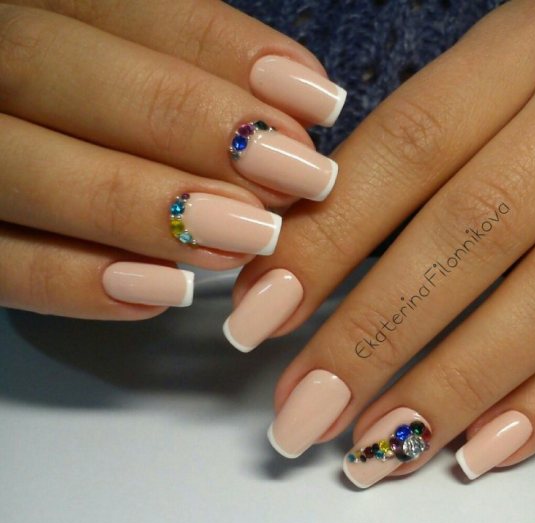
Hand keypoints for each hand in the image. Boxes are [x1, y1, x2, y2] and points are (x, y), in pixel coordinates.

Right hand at [0, 0, 344, 317]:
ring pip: (20, 169)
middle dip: (179, 121)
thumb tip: (302, 101)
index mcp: (24, 6)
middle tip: (291, 175)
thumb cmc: (90, 117)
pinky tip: (166, 291)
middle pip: (46, 69)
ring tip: (247, 237)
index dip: (218, 51)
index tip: (313, 105)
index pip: (113, 2)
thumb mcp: (129, 67)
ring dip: (138, 207)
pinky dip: (78, 282)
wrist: (15, 147)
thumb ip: (198, 70)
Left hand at [227, 0, 534, 485]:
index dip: (329, 238)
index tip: (262, 317)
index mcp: (529, 43)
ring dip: (454, 385)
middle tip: (308, 408)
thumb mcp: (478, 99)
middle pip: (474, 229)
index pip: (409, 145)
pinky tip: (480, 448)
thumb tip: (288, 272)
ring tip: (379, 449)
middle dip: (377, 334)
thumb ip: (393, 171)